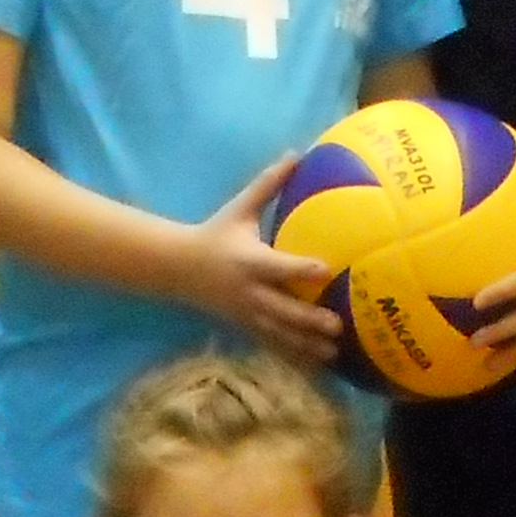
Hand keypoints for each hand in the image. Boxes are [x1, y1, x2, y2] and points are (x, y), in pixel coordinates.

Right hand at [177, 157, 348, 368]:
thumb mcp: (239, 208)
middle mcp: (249, 291)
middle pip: (280, 309)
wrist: (178, 267)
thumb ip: (268, 183)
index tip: (325, 269)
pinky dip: (294, 355)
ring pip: (279, 333)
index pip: (276, 266)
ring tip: (334, 352)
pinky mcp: (246, 326)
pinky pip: (273, 343)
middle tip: (337, 324)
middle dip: (307, 319)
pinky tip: (318, 363)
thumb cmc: (216, 233)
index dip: (299, 269)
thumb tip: (297, 152)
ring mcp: (247, 313)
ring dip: (306, 344)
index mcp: (249, 261)